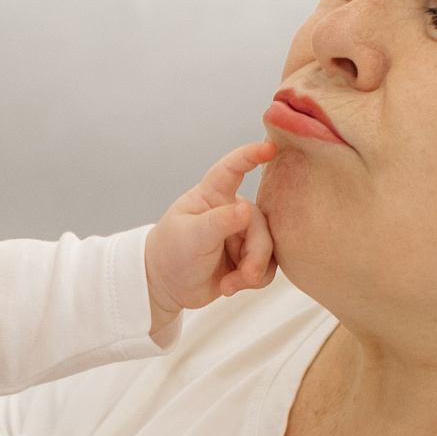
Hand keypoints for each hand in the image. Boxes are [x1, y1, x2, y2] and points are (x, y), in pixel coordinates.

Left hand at [144, 140, 277, 341]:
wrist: (166, 286)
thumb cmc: (171, 253)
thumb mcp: (191, 236)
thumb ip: (219, 222)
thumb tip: (246, 209)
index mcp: (213, 195)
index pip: (232, 169)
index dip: (251, 156)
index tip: (269, 148)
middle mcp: (231, 210)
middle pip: (261, 224)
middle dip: (257, 253)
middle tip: (246, 276)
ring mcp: (241, 234)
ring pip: (268, 248)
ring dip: (254, 271)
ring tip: (232, 285)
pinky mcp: (248, 257)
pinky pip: (267, 266)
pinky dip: (254, 280)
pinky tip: (231, 287)